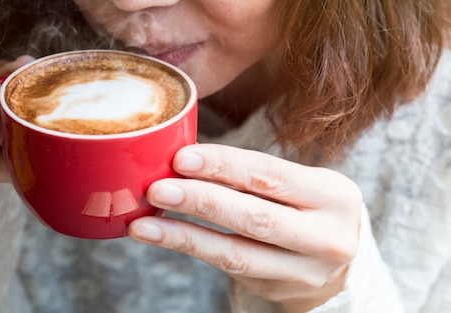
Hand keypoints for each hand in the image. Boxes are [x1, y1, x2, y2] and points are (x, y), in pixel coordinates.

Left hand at [128, 143, 361, 311]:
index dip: (223, 166)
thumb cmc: (305, 207)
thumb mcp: (297, 183)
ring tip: (145, 225)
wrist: (332, 259)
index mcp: (333, 196)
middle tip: (158, 189)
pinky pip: (227, 268)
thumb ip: (254, 174)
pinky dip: (191, 249)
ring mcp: (303, 271)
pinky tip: (162, 236)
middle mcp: (326, 237)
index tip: (181, 158)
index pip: (269, 175)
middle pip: (254, 217)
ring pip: (236, 253)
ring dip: (184, 236)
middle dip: (200, 201)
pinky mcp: (276, 289)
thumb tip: (184, 160)